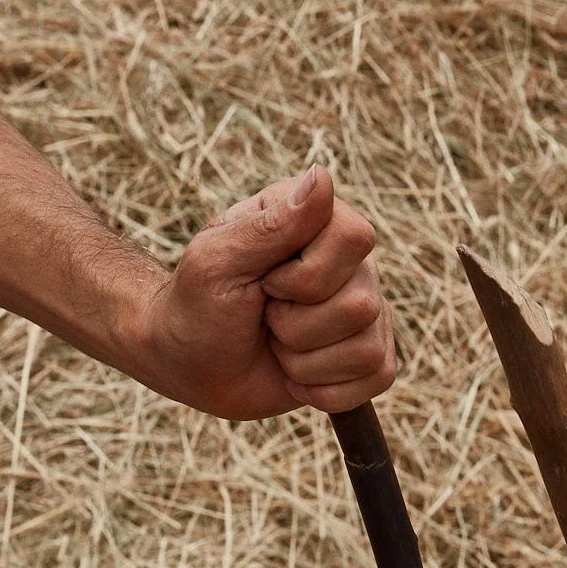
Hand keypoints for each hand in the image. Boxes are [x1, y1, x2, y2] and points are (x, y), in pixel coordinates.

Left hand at [129, 166, 396, 420]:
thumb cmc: (196, 303)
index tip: (263, 280)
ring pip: (365, 349)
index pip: (355, 238)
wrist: (188, 363)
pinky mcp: (369, 356)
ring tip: (276, 343)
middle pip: (360, 304)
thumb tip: (322, 176)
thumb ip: (272, 224)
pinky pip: (378, 379)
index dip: (305, 276)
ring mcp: (367, 310)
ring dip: (303, 361)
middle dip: (295, 327)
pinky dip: (324, 391)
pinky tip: (296, 373)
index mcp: (319, 219)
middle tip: (264, 314)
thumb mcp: (217, 261)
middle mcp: (353, 262)